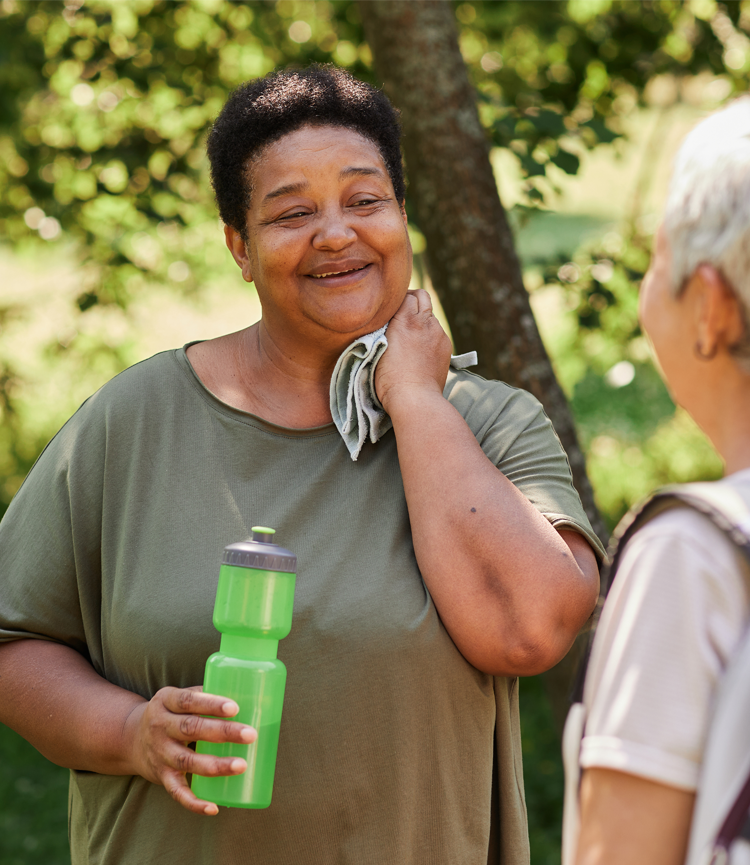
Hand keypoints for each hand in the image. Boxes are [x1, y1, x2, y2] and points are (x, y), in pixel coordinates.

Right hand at [125, 685, 256, 815]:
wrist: (131, 739)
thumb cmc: (170, 713)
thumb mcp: (177, 697)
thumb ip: (204, 696)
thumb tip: (247, 695)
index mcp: (166, 701)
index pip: (188, 701)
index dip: (211, 704)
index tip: (235, 708)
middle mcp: (160, 726)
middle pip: (191, 729)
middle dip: (222, 732)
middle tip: (250, 735)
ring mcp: (160, 753)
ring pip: (187, 761)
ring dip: (215, 765)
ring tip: (241, 765)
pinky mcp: (161, 776)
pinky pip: (177, 792)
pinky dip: (194, 802)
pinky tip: (213, 807)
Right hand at [374, 289, 451, 413]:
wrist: (414, 398)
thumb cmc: (388, 377)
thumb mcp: (377, 347)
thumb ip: (384, 328)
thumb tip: (385, 320)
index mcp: (406, 320)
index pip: (406, 295)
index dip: (398, 299)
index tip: (390, 307)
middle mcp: (425, 322)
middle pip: (422, 296)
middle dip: (413, 300)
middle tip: (402, 311)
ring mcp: (439, 334)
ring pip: (430, 316)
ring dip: (421, 320)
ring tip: (410, 337)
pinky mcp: (446, 346)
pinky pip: (437, 333)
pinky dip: (429, 335)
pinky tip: (420, 350)